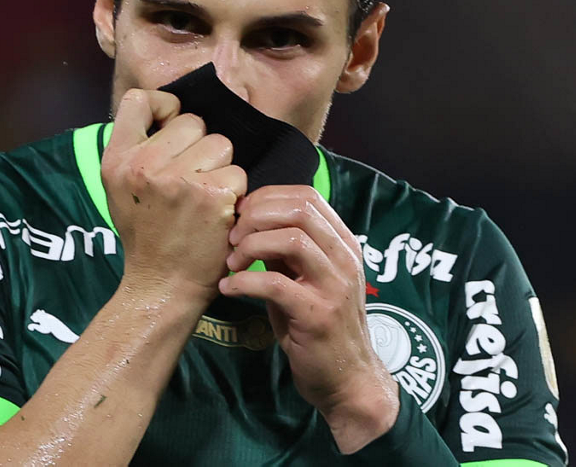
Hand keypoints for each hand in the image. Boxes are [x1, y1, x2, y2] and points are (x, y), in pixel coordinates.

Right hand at [101, 89, 246, 303]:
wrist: (162, 285)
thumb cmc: (147, 235)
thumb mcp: (120, 190)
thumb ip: (138, 149)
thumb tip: (172, 113)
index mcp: (116, 161)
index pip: (140, 100)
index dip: (164, 108)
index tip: (171, 129)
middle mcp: (143, 165)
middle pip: (193, 122)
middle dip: (199, 146)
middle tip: (190, 181)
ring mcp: (179, 179)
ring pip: (221, 143)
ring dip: (220, 168)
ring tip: (204, 197)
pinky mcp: (213, 193)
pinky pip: (237, 171)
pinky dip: (234, 191)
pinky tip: (218, 212)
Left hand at [220, 185, 399, 452]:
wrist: (346, 380)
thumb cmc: (319, 328)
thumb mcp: (305, 280)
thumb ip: (285, 252)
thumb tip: (249, 223)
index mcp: (343, 244)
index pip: (307, 197)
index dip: (267, 198)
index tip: (241, 216)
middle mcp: (345, 258)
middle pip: (300, 210)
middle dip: (256, 217)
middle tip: (232, 238)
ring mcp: (335, 286)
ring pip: (291, 240)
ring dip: (251, 246)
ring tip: (232, 263)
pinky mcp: (318, 315)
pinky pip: (275, 283)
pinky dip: (244, 281)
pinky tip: (228, 288)